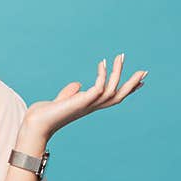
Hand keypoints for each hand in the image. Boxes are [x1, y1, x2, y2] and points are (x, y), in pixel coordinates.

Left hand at [23, 53, 147, 139]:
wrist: (36, 123)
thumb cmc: (46, 113)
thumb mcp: (62, 100)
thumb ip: (70, 93)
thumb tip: (78, 84)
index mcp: (89, 106)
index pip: (113, 97)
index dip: (128, 89)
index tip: (141, 80)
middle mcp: (91, 106)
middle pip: (119, 96)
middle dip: (132, 84)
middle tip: (144, 70)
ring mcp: (87, 105)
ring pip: (112, 90)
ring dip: (118, 73)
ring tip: (120, 56)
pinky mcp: (81, 102)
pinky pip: (98, 88)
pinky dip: (102, 75)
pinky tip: (102, 63)